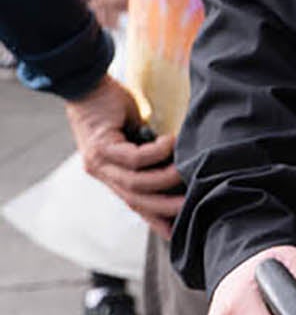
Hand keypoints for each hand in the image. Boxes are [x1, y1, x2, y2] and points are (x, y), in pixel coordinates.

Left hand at [63, 76, 181, 235]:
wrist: (85, 83)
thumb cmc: (111, 106)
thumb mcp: (132, 136)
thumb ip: (146, 153)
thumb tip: (176, 163)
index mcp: (109, 173)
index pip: (134, 203)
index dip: (155, 219)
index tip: (177, 231)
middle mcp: (101, 172)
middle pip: (135, 200)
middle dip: (164, 207)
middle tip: (191, 205)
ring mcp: (98, 161)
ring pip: (135, 182)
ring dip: (165, 179)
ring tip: (187, 170)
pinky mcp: (101, 145)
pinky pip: (134, 158)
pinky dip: (157, 153)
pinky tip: (171, 142)